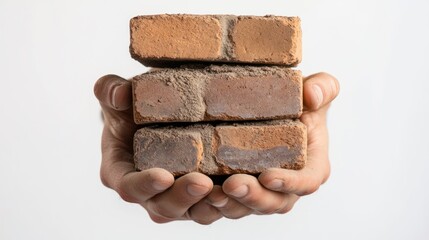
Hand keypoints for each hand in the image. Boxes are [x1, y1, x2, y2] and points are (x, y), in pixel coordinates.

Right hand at [94, 75, 219, 223]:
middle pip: (164, 206)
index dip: (145, 185)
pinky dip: (231, 201)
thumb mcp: (116, 97)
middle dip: (183, 197)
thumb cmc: (131, 111)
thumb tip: (120, 94)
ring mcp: (177, 198)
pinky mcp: (201, 196)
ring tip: (228, 190)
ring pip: (194, 212)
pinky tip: (245, 188)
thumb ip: (109, 90)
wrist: (152, 120)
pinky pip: (216, 205)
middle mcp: (150, 193)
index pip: (130, 187)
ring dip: (211, 205)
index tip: (163, 176)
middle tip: (203, 183)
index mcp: (123, 174)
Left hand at [204, 72, 339, 217]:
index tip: (268, 175)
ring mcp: (262, 191)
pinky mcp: (239, 191)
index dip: (289, 183)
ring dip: (230, 204)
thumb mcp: (316, 88)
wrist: (273, 107)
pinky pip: (226, 205)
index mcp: (311, 166)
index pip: (306, 182)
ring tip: (212, 193)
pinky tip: (199, 194)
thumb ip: (323, 87)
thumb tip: (312, 96)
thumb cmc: (298, 100)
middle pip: (274, 202)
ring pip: (248, 208)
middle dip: (254, 197)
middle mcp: (287, 186)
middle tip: (232, 185)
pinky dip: (212, 204)